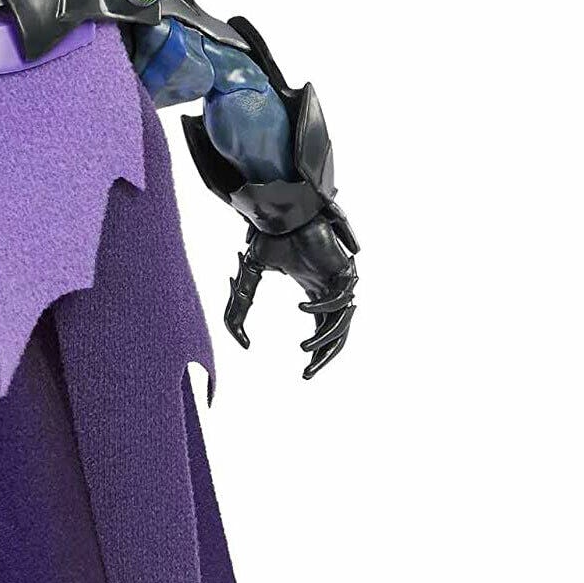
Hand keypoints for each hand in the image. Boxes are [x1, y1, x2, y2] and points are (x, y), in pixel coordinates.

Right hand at [223, 206, 358, 378]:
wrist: (280, 208)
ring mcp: (340, 278)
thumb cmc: (268, 237)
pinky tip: (300, 309)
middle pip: (338, 331)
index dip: (318, 351)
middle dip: (325, 354)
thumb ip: (239, 310)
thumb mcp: (249, 278)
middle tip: (310, 374)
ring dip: (323, 338)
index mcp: (314, 290)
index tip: (305, 372)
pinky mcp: (344, 268)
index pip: (325, 328)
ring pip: (341, 319)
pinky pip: (337, 296)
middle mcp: (331, 287)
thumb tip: (242, 344)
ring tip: (304, 350)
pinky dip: (321, 306)